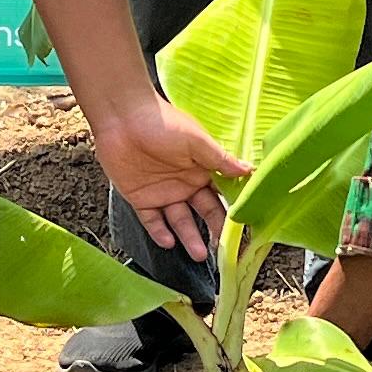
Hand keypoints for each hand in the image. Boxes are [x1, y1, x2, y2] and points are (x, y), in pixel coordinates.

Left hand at [88, 89, 241, 261]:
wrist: (122, 117)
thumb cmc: (162, 121)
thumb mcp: (196, 140)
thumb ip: (220, 160)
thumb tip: (250, 170)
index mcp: (202, 169)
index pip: (222, 196)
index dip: (232, 213)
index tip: (244, 232)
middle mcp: (185, 184)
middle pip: (203, 213)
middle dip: (215, 232)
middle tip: (223, 252)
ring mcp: (163, 192)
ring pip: (180, 221)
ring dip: (190, 238)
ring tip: (200, 254)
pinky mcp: (140, 198)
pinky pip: (152, 221)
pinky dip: (160, 232)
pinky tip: (169, 242)